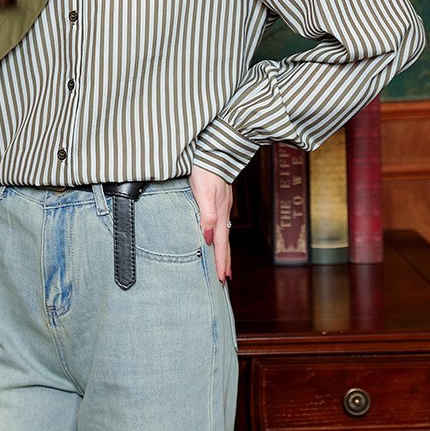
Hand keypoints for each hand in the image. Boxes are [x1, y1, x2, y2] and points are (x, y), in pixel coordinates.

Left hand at [188, 165, 232, 282]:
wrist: (215, 151)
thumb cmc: (206, 170)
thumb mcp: (204, 192)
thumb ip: (207, 215)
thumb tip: (210, 238)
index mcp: (220, 214)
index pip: (221, 243)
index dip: (221, 261)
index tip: (222, 279)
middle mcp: (223, 212)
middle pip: (225, 242)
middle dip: (225, 261)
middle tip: (225, 278)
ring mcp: (223, 206)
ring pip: (224, 233)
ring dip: (224, 250)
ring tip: (224, 263)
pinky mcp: (220, 200)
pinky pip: (222, 224)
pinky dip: (221, 236)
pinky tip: (217, 235)